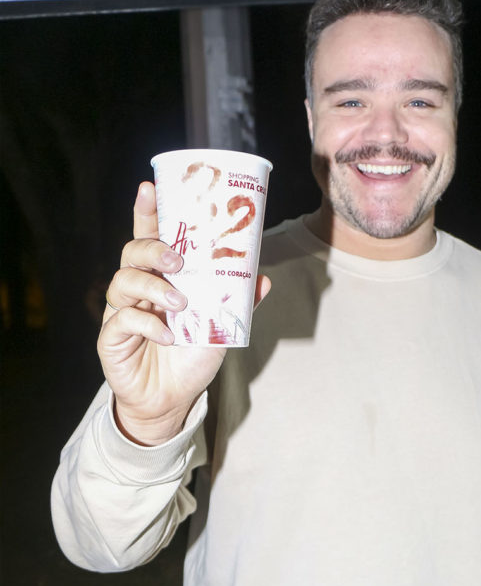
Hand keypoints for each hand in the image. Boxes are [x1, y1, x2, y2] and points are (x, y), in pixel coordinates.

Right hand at [98, 182, 269, 444]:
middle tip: (178, 261)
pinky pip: (122, 320)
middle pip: (131, 253)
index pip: (149, 237)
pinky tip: (167, 335)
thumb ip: (237, 301)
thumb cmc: (191, 355)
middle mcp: (136, 290)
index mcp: (159, 278)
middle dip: (153, 249)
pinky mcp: (112, 339)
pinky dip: (147, 324)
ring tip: (180, 303)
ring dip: (154, 288)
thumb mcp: (220, 325)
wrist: (173, 399)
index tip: (149, 186)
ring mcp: (120, 313)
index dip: (145, 211)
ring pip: (122, 282)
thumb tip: (263, 277)